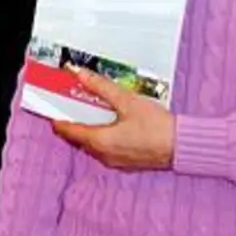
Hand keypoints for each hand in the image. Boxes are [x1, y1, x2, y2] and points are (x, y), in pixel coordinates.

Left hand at [51, 65, 175, 170]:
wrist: (183, 146)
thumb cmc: (157, 126)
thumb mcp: (126, 101)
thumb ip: (101, 87)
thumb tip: (79, 73)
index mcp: (100, 141)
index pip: (68, 131)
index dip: (58, 118)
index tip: (52, 107)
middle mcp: (104, 155)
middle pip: (79, 137)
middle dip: (73, 120)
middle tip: (71, 103)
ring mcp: (115, 161)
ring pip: (92, 143)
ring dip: (89, 128)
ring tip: (90, 109)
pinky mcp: (126, 162)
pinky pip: (106, 148)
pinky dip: (102, 135)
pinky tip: (110, 122)